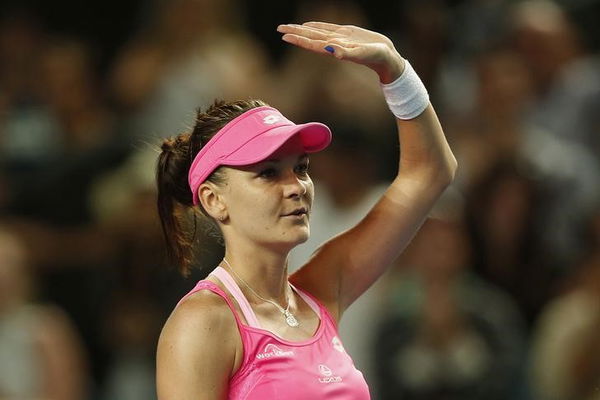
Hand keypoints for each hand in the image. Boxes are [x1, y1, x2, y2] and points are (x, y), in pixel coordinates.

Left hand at [277, 22, 404, 82]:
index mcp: (334, 49)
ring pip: (316, 32)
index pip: (312, 43)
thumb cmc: (376, 58)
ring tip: (289, 26)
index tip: (284, 36)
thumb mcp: (362, 54)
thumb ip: (347, 53)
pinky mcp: (347, 33)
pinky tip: (308, 24)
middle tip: (279, 28)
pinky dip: (316, 25)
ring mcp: (339, 38)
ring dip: (302, 29)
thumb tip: (332, 51)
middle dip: (295, 32)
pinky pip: (327, 28)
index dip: (298, 39)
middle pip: (310, 37)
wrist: (387, 58)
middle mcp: (334, 44)